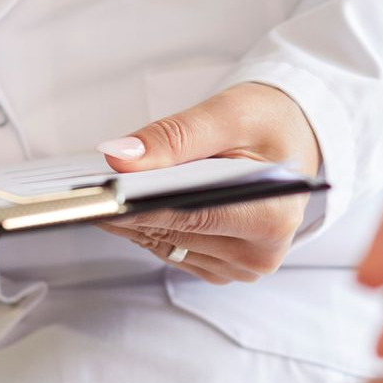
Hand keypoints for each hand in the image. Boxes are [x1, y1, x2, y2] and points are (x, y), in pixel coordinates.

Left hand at [96, 82, 321, 284]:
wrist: (293, 140)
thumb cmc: (270, 122)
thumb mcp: (228, 115)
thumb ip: (175, 136)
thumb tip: (119, 157)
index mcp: (272, 219)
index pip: (189, 217)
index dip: (138, 206)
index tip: (98, 192)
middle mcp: (258, 255)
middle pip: (171, 234)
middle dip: (128, 207)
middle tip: (90, 183)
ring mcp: (238, 268)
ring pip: (162, 245)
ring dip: (132, 218)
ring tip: (105, 189)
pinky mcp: (220, 267)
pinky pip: (168, 249)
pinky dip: (146, 225)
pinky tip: (130, 202)